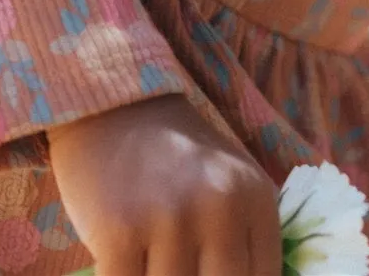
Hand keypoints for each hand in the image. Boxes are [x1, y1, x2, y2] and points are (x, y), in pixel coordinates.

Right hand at [48, 94, 282, 275]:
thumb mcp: (231, 186)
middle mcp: (219, 209)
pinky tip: (125, 268)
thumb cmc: (174, 158)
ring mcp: (169, 220)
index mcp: (255, 200)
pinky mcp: (118, 232)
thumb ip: (246, 240)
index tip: (210, 274)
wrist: (112, 108)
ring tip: (153, 264)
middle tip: (183, 270)